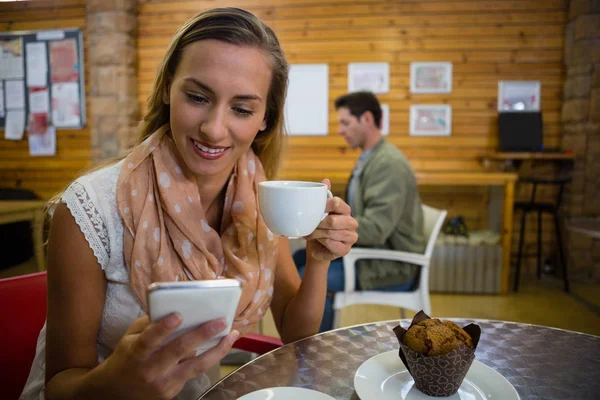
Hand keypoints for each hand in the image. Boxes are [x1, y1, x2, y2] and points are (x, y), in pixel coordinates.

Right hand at [93, 314, 238, 399]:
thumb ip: (149, 325)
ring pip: (195, 367)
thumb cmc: (126, 358)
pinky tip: (221, 346)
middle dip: (202, 335)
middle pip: (178, 351)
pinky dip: (208, 358)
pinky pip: (193, 373)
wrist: (114, 393)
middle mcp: (150, 369)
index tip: (177, 315)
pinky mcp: (172, 393)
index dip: (163, 328)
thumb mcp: (129, 338)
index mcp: (136, 352)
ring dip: (217, 350)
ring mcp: (163, 384)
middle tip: (220, 321)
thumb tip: (174, 307)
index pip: (149, 339)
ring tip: (232, 335)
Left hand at [304, 179, 357, 260]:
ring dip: (317, 234)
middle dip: (318, 224)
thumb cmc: (318, 227)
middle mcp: (351, 223)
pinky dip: (321, 243)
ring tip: (309, 234)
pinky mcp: (346, 249)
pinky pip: (332, 245)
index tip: (313, 209)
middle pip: (334, 221)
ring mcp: (351, 237)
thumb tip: (326, 180)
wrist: (316, 247)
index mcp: (345, 210)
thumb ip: (322, 196)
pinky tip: (316, 242)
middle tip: (309, 226)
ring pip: (331, 234)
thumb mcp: (318, 211)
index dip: (324, 205)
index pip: (338, 203)